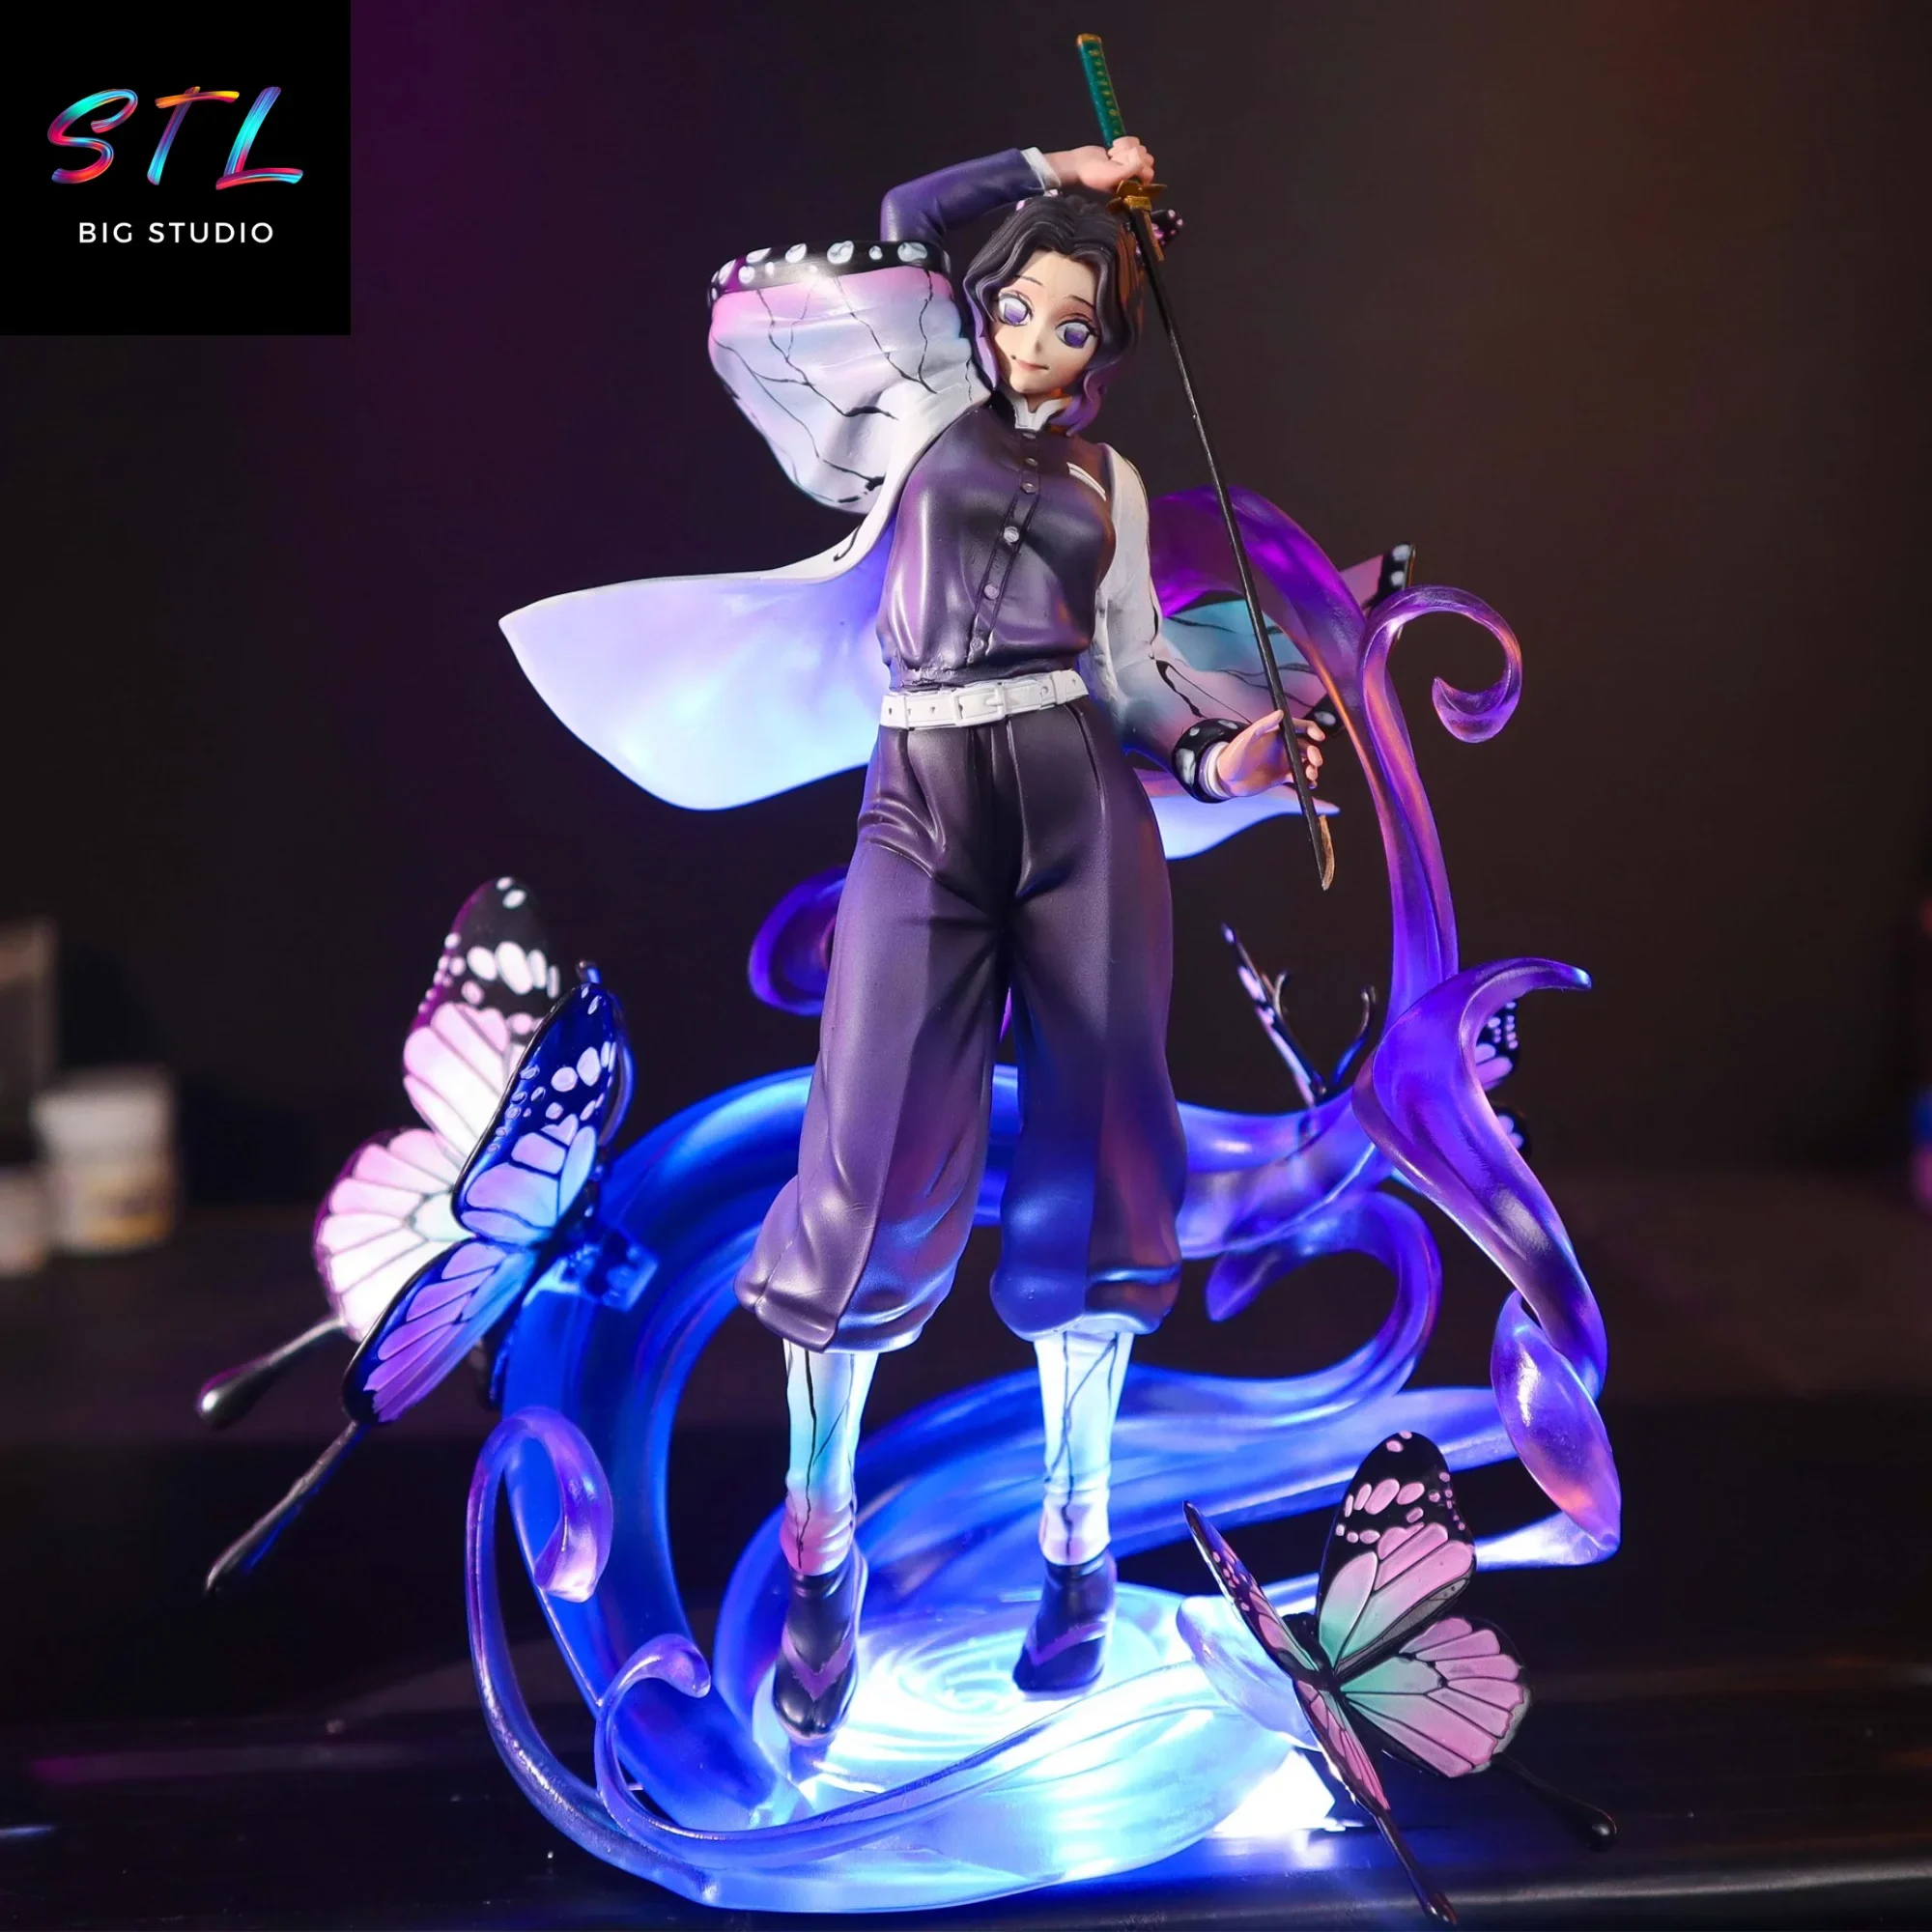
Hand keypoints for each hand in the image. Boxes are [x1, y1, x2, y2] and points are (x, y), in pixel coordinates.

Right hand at [1042, 138, 1157, 193]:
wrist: (1080, 163)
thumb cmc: (1095, 174)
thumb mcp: (1114, 176)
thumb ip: (1131, 170)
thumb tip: (1142, 162)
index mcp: (1133, 186)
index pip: (1149, 173)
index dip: (1139, 166)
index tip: (1124, 165)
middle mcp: (1134, 175)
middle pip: (1147, 159)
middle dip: (1131, 155)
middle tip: (1116, 160)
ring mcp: (1130, 162)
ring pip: (1141, 148)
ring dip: (1125, 148)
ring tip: (1112, 155)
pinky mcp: (1126, 150)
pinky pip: (1135, 141)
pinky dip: (1124, 141)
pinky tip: (1113, 146)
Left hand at [1207, 712, 1324, 799]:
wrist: (1225, 779)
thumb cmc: (1232, 756)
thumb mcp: (1245, 739)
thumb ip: (1262, 726)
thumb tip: (1281, 713)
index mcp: (1275, 734)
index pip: (1298, 728)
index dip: (1311, 730)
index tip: (1318, 738)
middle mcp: (1281, 746)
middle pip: (1306, 747)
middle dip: (1314, 753)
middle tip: (1316, 763)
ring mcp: (1282, 761)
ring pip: (1305, 762)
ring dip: (1312, 768)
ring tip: (1311, 775)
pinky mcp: (1281, 776)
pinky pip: (1299, 776)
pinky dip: (1307, 780)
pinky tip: (1310, 784)